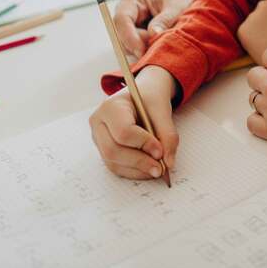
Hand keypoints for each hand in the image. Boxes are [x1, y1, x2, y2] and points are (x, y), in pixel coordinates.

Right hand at [89, 65, 179, 179]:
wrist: (143, 95)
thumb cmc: (150, 99)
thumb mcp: (162, 110)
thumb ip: (168, 135)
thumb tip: (168, 163)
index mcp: (111, 106)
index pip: (123, 131)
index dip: (143, 144)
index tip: (160, 152)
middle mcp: (99, 123)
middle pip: (113, 150)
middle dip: (139, 162)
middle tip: (160, 168)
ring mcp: (98, 138)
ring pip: (113, 162)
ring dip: (137, 170)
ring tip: (157, 169)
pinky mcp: (103, 150)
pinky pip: (116, 167)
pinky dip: (134, 172)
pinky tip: (148, 169)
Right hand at [113, 0, 206, 56]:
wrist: (191, 5)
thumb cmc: (183, 1)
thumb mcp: (177, 8)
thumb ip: (164, 20)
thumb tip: (152, 34)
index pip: (121, 19)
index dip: (128, 36)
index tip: (141, 51)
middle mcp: (127, 13)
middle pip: (121, 35)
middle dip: (138, 45)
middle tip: (159, 46)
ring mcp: (130, 26)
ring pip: (127, 46)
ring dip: (143, 49)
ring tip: (163, 42)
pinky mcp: (135, 38)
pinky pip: (134, 50)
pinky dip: (146, 51)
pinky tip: (159, 46)